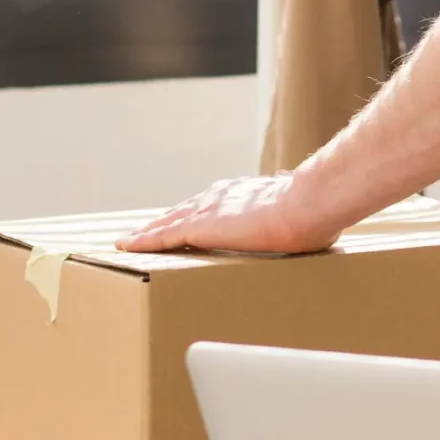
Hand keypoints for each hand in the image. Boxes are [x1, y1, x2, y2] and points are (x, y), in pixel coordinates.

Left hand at [117, 174, 342, 255]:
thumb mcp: (299, 208)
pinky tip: (126, 247)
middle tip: (141, 233)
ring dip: (146, 233)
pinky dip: (143, 242)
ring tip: (127, 242)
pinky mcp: (199, 228)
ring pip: (166, 224)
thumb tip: (304, 205)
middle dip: (161, 222)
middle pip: (180, 211)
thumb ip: (292, 208)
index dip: (190, 213)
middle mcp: (218, 197)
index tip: (179, 220)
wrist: (307, 205)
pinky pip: (161, 237)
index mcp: (242, 193)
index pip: (208, 205)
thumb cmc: (313, 211)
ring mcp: (207, 211)